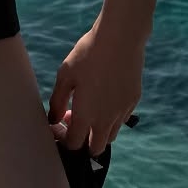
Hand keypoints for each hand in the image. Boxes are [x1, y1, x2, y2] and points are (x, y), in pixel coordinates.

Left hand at [47, 23, 143, 152]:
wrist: (120, 39)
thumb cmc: (88, 55)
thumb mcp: (65, 75)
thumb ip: (57, 101)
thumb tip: (53, 119)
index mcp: (86, 116)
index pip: (74, 144)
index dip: (64, 140)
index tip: (60, 125)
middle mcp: (106, 120)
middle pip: (95, 148)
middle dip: (83, 142)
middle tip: (74, 121)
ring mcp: (122, 112)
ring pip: (110, 136)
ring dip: (98, 131)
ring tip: (89, 109)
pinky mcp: (133, 101)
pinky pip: (121, 120)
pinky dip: (111, 118)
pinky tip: (104, 97)